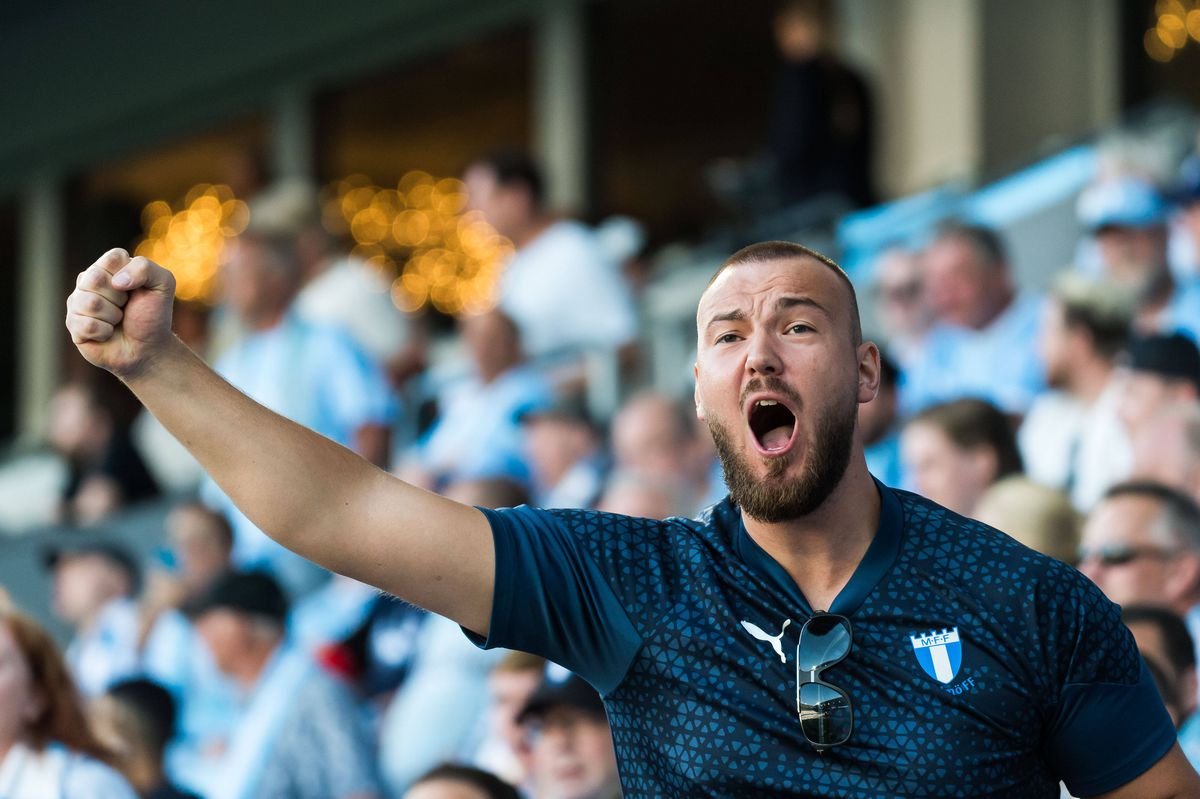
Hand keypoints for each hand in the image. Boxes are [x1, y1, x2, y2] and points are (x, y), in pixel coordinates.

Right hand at [65, 249, 176, 378]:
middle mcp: (90, 280)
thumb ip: (145, 268)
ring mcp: (78, 301)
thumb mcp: (163, 285)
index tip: (135, 288)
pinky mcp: (73, 323)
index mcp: (110, 267)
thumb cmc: (153, 315)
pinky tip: (107, 333)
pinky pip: (86, 324)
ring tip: (117, 320)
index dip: (128, 275)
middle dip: (119, 298)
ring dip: (112, 316)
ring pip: (90, 303)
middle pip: (95, 279)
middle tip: (125, 306)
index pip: (113, 257)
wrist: (148, 348)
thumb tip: (117, 281)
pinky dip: (104, 332)